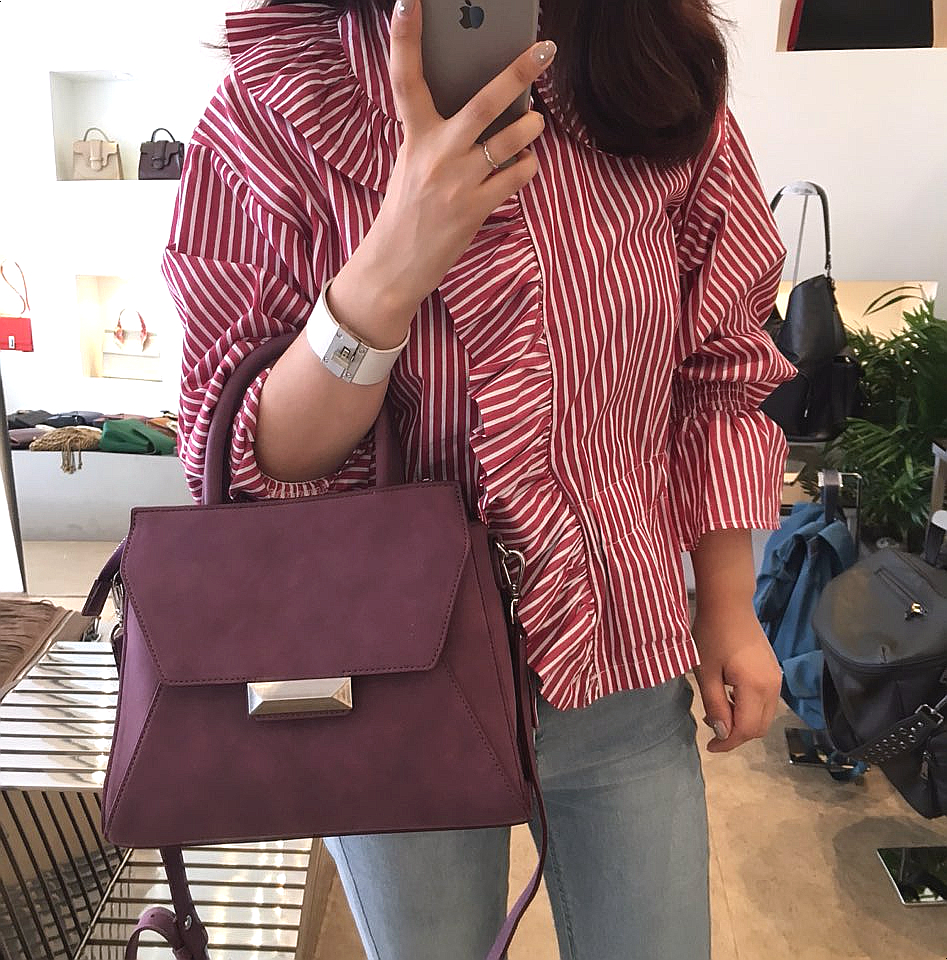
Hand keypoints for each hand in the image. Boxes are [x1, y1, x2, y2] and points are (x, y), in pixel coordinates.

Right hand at [357, 0, 555, 314]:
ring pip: (511, 139)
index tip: (411, 0)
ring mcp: (458, 181)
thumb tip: (490, 109)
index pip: (404, 78)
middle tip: (544, 49)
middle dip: (518, 73)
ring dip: (530, 126)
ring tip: (533, 123)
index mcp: (414, 135)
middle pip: (483, 102)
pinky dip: (527, 165)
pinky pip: (517, 174)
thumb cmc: (406, 209)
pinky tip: (521, 164)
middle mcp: (436, 153)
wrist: (395, 264)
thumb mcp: (412, 163)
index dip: (405, 37)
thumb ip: (440, 134)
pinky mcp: (475, 208)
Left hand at [691, 606, 782, 753]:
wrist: (729, 605)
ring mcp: (776, 678)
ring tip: (717, 713)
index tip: (709, 747)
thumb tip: (722, 733)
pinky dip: (749, 709)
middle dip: (737, 735)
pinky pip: (765, 702)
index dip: (728, 742)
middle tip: (712, 729)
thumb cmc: (712, 634)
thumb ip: (715, 705)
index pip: (747, 729)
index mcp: (756, 687)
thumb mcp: (706, 672)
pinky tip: (729, 698)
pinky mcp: (773, 671)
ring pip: (764, 716)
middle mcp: (773, 686)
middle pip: (760, 727)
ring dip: (743, 722)